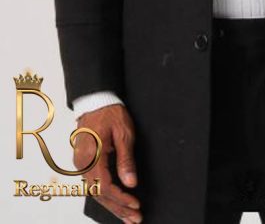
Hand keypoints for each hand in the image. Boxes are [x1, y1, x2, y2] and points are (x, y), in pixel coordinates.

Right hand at [74, 104, 141, 223]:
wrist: (95, 100)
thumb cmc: (110, 113)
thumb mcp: (123, 134)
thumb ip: (126, 160)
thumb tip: (130, 183)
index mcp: (91, 157)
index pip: (105, 187)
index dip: (121, 199)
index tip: (136, 205)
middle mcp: (82, 164)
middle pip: (99, 194)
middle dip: (118, 208)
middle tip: (135, 219)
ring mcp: (81, 164)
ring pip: (95, 191)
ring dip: (112, 205)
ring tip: (127, 217)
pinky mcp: (84, 162)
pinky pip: (93, 184)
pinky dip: (105, 195)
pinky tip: (115, 202)